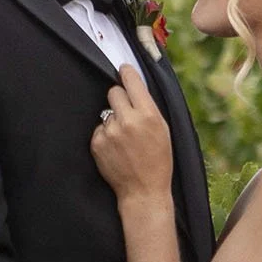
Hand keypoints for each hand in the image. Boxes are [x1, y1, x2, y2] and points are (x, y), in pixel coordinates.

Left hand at [90, 65, 172, 201]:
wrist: (143, 191)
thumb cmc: (158, 161)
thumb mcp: (163, 130)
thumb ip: (149, 107)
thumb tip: (135, 86)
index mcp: (148, 114)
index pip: (131, 80)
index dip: (126, 73)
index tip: (123, 71)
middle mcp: (128, 120)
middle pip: (114, 92)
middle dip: (119, 99)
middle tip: (127, 113)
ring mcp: (110, 132)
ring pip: (106, 112)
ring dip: (113, 121)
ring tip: (124, 140)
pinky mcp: (97, 143)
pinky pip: (99, 129)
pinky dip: (106, 135)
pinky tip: (116, 149)